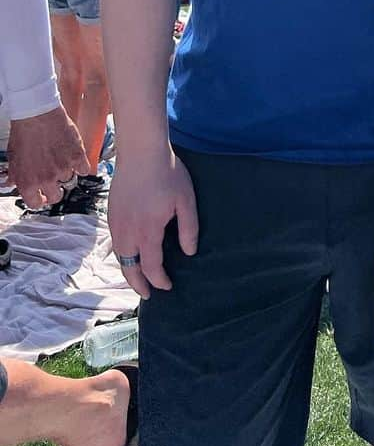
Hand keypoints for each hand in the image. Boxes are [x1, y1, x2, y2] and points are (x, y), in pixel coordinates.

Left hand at [7, 107, 91, 207]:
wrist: (37, 115)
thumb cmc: (23, 134)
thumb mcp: (13, 159)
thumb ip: (16, 176)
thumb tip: (13, 183)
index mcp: (28, 183)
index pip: (36, 204)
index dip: (39, 200)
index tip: (42, 196)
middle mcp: (46, 179)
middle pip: (56, 196)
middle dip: (55, 191)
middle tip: (55, 182)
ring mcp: (63, 168)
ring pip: (68, 179)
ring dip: (65, 171)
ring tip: (60, 158)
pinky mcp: (77, 156)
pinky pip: (84, 169)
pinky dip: (82, 165)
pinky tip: (76, 158)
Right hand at [108, 146, 198, 298]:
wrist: (141, 150)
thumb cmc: (168, 173)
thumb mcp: (185, 200)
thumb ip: (188, 229)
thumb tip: (189, 252)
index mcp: (147, 231)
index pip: (151, 266)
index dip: (159, 280)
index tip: (167, 287)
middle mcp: (127, 232)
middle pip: (129, 267)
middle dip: (138, 284)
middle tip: (147, 295)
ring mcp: (116, 222)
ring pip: (119, 256)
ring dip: (128, 270)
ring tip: (138, 277)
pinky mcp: (111, 212)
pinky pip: (115, 242)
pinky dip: (122, 255)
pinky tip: (130, 253)